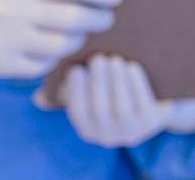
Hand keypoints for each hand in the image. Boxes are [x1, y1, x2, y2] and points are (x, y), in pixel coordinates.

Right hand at [0, 0, 122, 78]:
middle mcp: (13, 10)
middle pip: (72, 18)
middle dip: (97, 18)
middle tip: (107, 18)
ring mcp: (4, 40)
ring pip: (60, 45)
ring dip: (77, 40)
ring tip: (81, 34)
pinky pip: (39, 66)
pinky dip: (52, 59)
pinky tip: (54, 51)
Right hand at [58, 55, 194, 147]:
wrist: (157, 99)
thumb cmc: (113, 91)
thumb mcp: (91, 94)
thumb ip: (66, 92)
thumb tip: (37, 98)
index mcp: (88, 130)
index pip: (78, 113)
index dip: (75, 92)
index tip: (76, 68)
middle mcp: (108, 136)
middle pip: (100, 109)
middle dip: (98, 82)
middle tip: (98, 58)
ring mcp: (131, 131)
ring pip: (121, 107)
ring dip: (116, 81)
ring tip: (114, 59)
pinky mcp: (152, 123)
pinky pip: (142, 103)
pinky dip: (136, 83)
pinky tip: (131, 66)